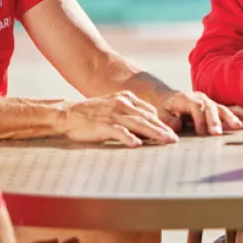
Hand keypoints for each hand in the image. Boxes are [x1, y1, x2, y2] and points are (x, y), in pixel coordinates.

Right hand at [59, 91, 177, 147]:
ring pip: (139, 124)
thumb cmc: (91, 114)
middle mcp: (122, 104)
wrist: (67, 114)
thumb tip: (146, 124)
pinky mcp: (103, 124)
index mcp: (126, 98)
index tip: (170, 132)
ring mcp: (113, 114)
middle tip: (174, 139)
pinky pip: (119, 131)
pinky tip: (137, 144)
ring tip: (166, 141)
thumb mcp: (113, 106)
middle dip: (163, 129)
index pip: (149, 110)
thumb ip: (129, 112)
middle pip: (148, 117)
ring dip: (154, 133)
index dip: (161, 122)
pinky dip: (129, 138)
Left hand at [153, 90, 242, 135]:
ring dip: (231, 118)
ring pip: (224, 108)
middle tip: (217, 134)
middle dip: (215, 121)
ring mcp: (211, 102)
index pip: (196, 106)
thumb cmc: (164, 109)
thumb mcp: (160, 114)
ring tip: (238, 127)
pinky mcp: (218, 107)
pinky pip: (233, 110)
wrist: (168, 99)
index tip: (201, 132)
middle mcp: (201, 98)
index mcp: (186, 98)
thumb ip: (168, 119)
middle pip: (211, 107)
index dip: (199, 119)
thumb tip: (179, 124)